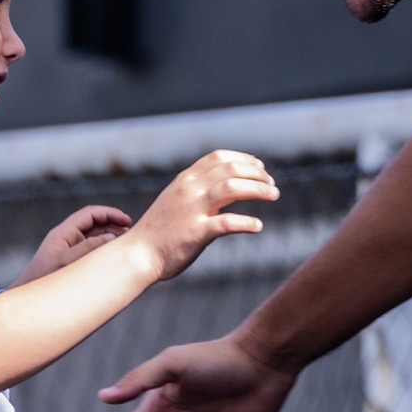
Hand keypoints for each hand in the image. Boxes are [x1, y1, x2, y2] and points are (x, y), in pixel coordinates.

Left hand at [16, 205, 131, 283]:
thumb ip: (90, 248)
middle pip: (93, 223)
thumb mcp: (68, 262)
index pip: (90, 214)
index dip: (110, 214)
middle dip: (113, 224)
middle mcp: (66, 238)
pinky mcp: (71, 261)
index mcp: (63, 233)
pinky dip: (104, 249)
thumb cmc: (44, 279)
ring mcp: (68, 249)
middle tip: (130, 232)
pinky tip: (115, 256)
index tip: (127, 220)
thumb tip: (112, 238)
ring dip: (110, 237)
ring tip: (126, 243)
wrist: (29, 299)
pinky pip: (91, 250)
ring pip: (94, 236)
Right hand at [133, 150, 277, 282]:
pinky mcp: (195, 233)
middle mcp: (189, 190)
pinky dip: (246, 223)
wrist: (137, 254)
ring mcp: (192, 210)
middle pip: (230, 169)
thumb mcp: (175, 201)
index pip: (218, 157)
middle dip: (257, 174)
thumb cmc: (159, 232)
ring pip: (232, 189)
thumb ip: (196, 192)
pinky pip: (226, 224)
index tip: (260, 166)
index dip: (243, 159)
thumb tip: (222, 188)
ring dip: (258, 189)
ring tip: (274, 195)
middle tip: (273, 184)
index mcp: (185, 180)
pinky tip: (258, 226)